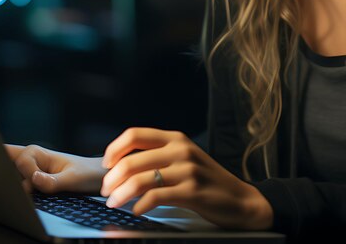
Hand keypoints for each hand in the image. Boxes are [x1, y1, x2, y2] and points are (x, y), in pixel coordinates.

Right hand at [5, 144, 107, 194]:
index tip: (35, 182)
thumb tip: (33, 179)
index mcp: (41, 153)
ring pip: (12, 176)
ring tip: (35, 190)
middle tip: (31, 186)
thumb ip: (52, 181)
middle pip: (9, 164)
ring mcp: (31, 170)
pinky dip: (21, 190)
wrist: (97, 178)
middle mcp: (33, 160)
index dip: (26, 172)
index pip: (21, 159)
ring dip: (18, 184)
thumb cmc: (87, 174)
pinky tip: (31, 195)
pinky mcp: (33, 181)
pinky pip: (19, 185)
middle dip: (13, 176)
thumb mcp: (72, 179)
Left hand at [100, 128, 273, 230]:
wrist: (240, 199)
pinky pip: (156, 196)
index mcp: (176, 138)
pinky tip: (137, 211)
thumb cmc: (206, 181)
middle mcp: (181, 149)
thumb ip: (159, 156)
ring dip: (121, 194)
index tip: (105, 165)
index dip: (114, 149)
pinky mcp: (192, 190)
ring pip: (141, 179)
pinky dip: (140, 205)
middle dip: (112, 179)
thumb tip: (121, 165)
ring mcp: (188, 169)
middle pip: (133, 159)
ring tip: (114, 203)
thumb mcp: (184, 159)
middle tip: (106, 192)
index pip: (135, 134)